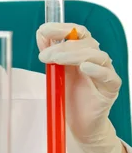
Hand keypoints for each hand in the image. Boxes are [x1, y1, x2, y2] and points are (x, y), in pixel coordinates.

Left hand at [37, 22, 122, 152]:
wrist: (79, 124)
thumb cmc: (69, 97)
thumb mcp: (55, 73)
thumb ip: (50, 54)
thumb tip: (41, 34)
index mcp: (82, 52)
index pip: (77, 32)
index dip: (62, 28)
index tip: (44, 30)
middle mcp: (95, 59)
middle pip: (85, 42)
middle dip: (62, 46)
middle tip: (44, 55)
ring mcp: (105, 72)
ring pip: (96, 55)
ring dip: (73, 55)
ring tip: (56, 60)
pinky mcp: (111, 88)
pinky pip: (107, 75)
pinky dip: (96, 69)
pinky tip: (84, 68)